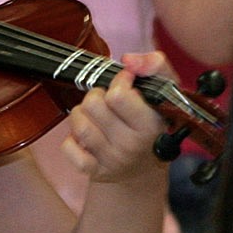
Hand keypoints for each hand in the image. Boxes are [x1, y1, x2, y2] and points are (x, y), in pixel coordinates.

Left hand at [65, 52, 175, 182]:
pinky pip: (68, 147)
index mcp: (151, 124)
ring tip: (93, 116)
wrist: (145, 170)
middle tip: (106, 101)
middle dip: (96, 96)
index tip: (124, 83)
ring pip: (79, 124)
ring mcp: (113, 160)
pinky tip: (84, 137)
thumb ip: (155, 65)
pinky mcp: (95, 171)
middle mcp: (132, 144)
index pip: (118, 95)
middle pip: (93, 105)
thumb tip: (128, 60)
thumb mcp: (164, 91)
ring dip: (81, 114)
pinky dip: (70, 139)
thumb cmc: (152, 123)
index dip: (117, 81)